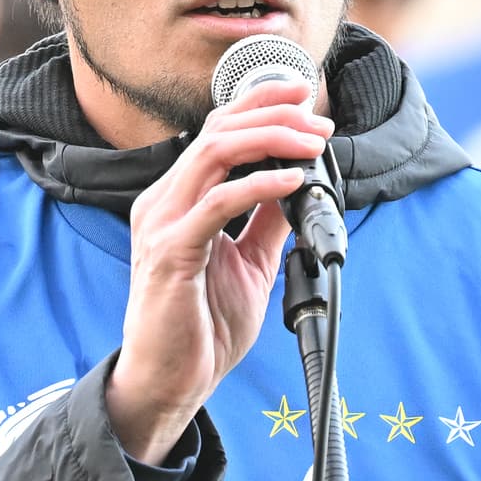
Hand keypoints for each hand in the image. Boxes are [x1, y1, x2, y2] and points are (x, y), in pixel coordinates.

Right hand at [107, 73, 329, 460]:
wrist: (171, 380)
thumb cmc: (201, 327)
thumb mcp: (250, 263)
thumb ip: (268, 222)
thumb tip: (299, 185)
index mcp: (178, 199)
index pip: (217, 131)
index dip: (260, 105)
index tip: (304, 100)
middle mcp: (164, 201)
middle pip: (219, 129)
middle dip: (274, 115)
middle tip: (318, 122)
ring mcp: (162, 223)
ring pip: (216, 152)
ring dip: (272, 139)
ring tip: (312, 144)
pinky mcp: (171, 251)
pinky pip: (220, 202)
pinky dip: (261, 185)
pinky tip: (292, 182)